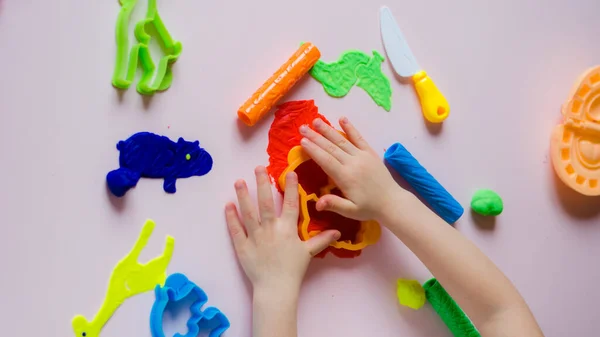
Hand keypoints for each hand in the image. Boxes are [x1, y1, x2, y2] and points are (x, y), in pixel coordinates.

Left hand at [225, 166, 340, 295]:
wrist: (276, 288)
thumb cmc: (293, 270)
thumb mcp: (308, 253)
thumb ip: (321, 240)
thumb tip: (338, 232)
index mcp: (287, 228)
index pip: (289, 203)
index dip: (290, 187)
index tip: (289, 172)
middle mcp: (270, 228)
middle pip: (265, 202)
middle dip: (262, 183)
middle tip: (258, 167)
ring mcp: (255, 236)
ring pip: (248, 212)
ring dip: (243, 195)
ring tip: (239, 181)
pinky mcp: (242, 245)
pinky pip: (235, 229)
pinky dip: (231, 217)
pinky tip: (228, 204)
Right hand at [299, 117, 408, 221]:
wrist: (392, 202)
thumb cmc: (369, 208)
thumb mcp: (351, 211)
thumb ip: (334, 204)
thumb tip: (316, 204)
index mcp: (345, 177)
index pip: (325, 160)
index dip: (313, 150)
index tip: (302, 141)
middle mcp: (353, 163)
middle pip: (331, 147)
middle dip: (315, 137)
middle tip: (302, 127)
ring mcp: (362, 156)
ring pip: (342, 141)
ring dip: (328, 130)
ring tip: (316, 121)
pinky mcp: (370, 153)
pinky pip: (359, 138)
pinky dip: (350, 128)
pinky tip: (342, 119)